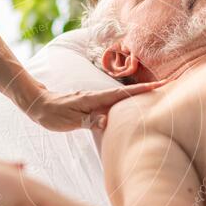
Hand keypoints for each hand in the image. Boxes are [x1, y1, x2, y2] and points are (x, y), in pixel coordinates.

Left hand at [24, 81, 166, 131]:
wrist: (37, 104)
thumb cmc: (52, 113)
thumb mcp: (69, 120)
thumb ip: (89, 120)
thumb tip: (107, 120)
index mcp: (94, 99)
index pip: (122, 94)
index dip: (142, 90)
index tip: (160, 84)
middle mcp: (96, 97)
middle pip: (126, 94)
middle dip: (146, 91)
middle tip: (167, 88)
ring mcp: (94, 100)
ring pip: (120, 99)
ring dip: (137, 97)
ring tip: (155, 97)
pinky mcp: (91, 105)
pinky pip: (112, 104)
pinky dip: (124, 104)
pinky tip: (130, 108)